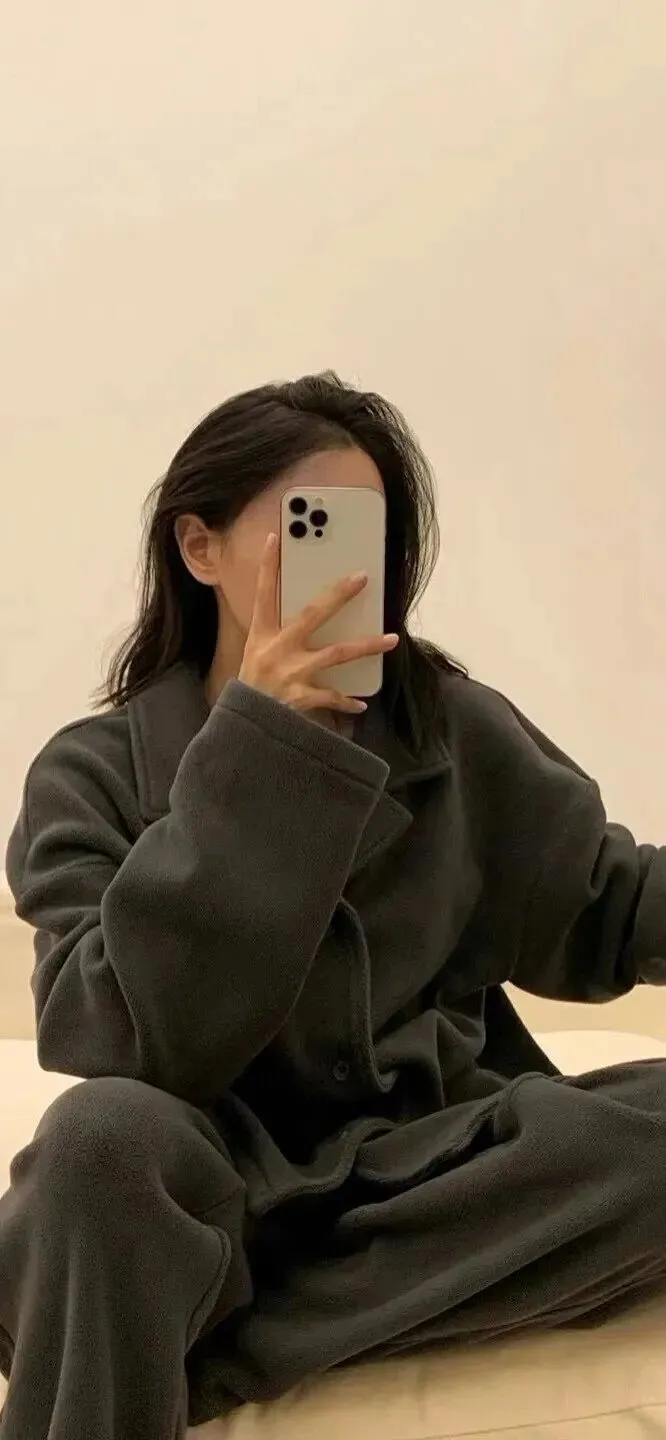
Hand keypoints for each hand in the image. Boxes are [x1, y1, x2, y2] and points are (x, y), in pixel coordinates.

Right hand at [238, 533, 398, 715]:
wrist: (245, 727)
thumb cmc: (251, 689)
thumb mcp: (255, 656)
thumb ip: (276, 637)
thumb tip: (307, 619)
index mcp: (262, 636)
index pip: (264, 594)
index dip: (267, 566)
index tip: (275, 539)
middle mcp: (277, 649)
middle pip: (313, 614)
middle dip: (339, 595)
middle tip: (362, 577)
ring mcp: (291, 673)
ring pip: (337, 653)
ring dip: (367, 645)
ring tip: (392, 639)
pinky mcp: (301, 697)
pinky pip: (332, 695)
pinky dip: (347, 701)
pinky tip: (362, 703)